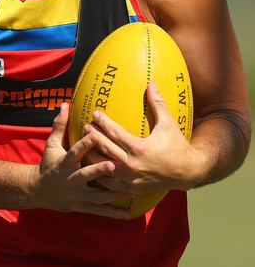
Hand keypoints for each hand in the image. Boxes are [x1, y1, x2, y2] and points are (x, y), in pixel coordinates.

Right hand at [31, 103, 132, 217]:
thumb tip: (65, 104)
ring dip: (113, 192)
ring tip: (129, 189)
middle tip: (113, 163)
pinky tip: (129, 212)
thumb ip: (60, 125)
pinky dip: (115, 212)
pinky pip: (101, 210)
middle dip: (99, 170)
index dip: (84, 144)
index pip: (75, 152)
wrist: (40, 191)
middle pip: (86, 175)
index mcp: (65, 164)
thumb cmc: (50, 163)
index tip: (94, 134)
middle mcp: (71, 180)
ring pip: (97, 195)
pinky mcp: (84, 207)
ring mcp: (78, 196)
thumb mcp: (52, 144)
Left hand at [84, 82, 199, 195]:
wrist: (187, 172)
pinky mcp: (131, 189)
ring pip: (103, 167)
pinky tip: (93, 167)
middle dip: (93, 136)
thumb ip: (158, 103)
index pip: (115, 132)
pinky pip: (109, 183)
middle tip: (85, 126)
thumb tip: (151, 83)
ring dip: (92, 155)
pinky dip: (100, 174)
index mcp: (139, 148)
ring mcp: (130, 179)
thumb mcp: (168, 123)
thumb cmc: (178, 146)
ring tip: (84, 144)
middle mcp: (132, 165)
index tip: (95, 113)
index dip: (103, 122)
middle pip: (105, 148)